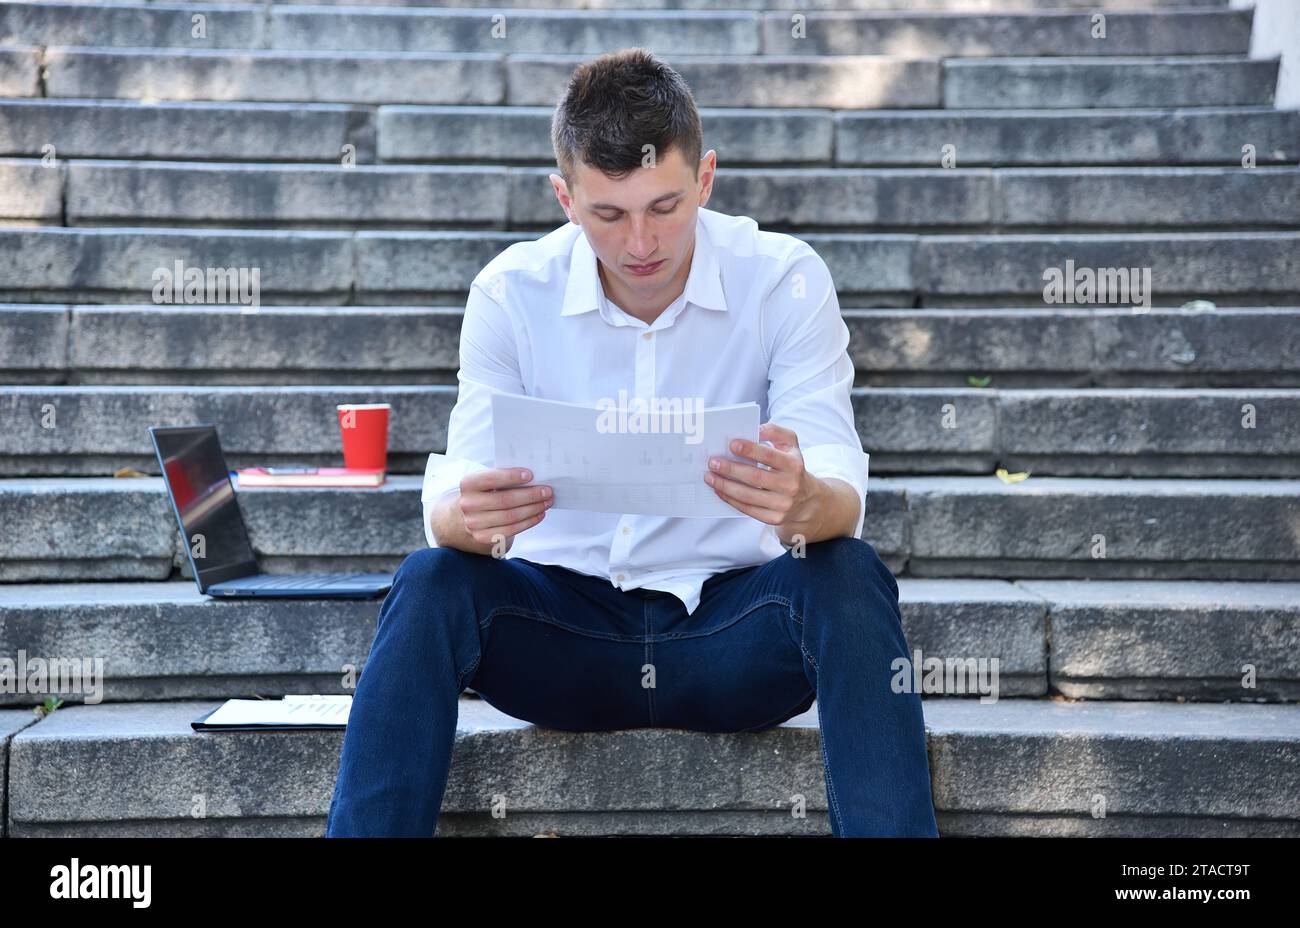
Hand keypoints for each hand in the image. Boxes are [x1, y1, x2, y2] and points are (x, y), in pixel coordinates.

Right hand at [456, 468, 552, 546]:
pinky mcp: (483, 538)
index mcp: (467, 485)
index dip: (511, 477)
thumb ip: (501, 479)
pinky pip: (511, 530)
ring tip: (546, 502)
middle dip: (530, 495)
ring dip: (533, 508)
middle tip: (547, 491)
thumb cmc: (480, 495)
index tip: (530, 474)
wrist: (457, 520)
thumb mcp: (483, 483)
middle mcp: (468, 505)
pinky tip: (539, 514)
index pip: (491, 479)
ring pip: (511, 516)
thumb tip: (532, 479)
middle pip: (505, 500)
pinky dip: (528, 521)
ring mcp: (474, 524)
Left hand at [703, 422, 822, 541]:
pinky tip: (719, 490)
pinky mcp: (773, 518)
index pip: (770, 456)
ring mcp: (782, 504)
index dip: (750, 450)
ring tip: (710, 477)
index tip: (731, 444)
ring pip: (748, 496)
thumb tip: (757, 429)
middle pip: (755, 477)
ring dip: (725, 486)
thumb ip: (776, 432)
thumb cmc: (791, 467)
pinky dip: (730, 499)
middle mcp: (790, 486)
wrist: (806, 500)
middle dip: (730, 469)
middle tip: (713, 462)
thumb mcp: (791, 446)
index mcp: (794, 465)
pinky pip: (747, 509)